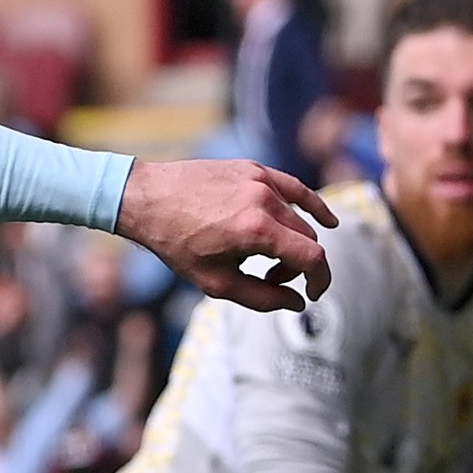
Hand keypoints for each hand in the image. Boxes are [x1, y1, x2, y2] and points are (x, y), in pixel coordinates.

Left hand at [118, 160, 335, 313]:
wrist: (146, 198)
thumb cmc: (175, 242)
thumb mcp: (214, 281)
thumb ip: (261, 297)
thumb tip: (297, 303)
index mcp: (257, 230)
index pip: (313, 257)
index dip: (320, 280)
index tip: (312, 294)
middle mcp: (264, 201)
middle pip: (306, 240)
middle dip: (296, 265)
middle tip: (269, 277)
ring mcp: (261, 180)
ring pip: (298, 219)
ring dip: (292, 243)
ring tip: (263, 256)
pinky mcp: (255, 169)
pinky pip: (295, 190)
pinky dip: (311, 207)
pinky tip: (327, 222)